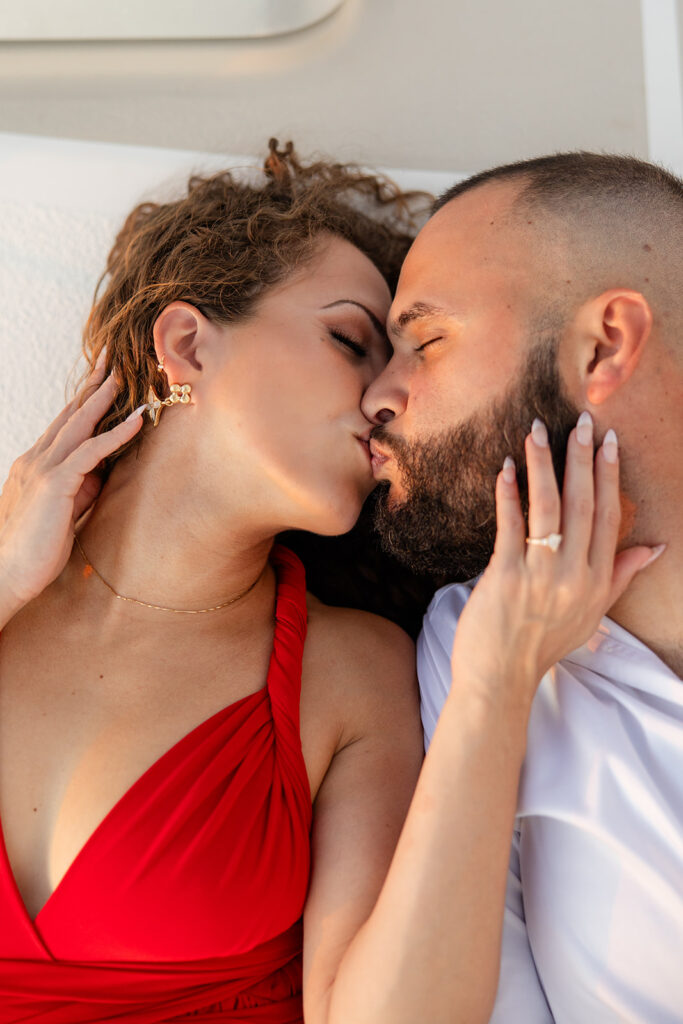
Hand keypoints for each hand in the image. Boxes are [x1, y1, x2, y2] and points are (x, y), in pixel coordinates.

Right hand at [0, 352, 145, 618]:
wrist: (8, 575)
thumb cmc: (36, 549)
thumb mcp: (65, 509)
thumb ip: (81, 486)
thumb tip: (103, 471)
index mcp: (37, 463)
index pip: (65, 423)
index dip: (85, 399)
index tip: (104, 376)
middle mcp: (36, 458)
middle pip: (71, 413)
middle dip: (94, 384)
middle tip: (113, 357)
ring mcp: (43, 468)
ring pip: (79, 424)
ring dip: (105, 397)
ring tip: (126, 374)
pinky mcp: (54, 484)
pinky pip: (91, 451)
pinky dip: (116, 433)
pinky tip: (137, 420)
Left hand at [450, 413, 660, 708]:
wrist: (501, 678)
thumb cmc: (543, 644)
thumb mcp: (592, 613)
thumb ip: (620, 575)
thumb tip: (655, 546)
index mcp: (597, 580)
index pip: (609, 518)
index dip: (609, 477)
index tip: (608, 442)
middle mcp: (575, 575)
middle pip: (584, 505)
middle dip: (583, 459)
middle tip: (582, 421)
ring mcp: (541, 575)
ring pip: (548, 508)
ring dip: (544, 465)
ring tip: (538, 430)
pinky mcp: (506, 577)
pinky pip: (511, 526)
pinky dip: (509, 494)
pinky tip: (507, 468)